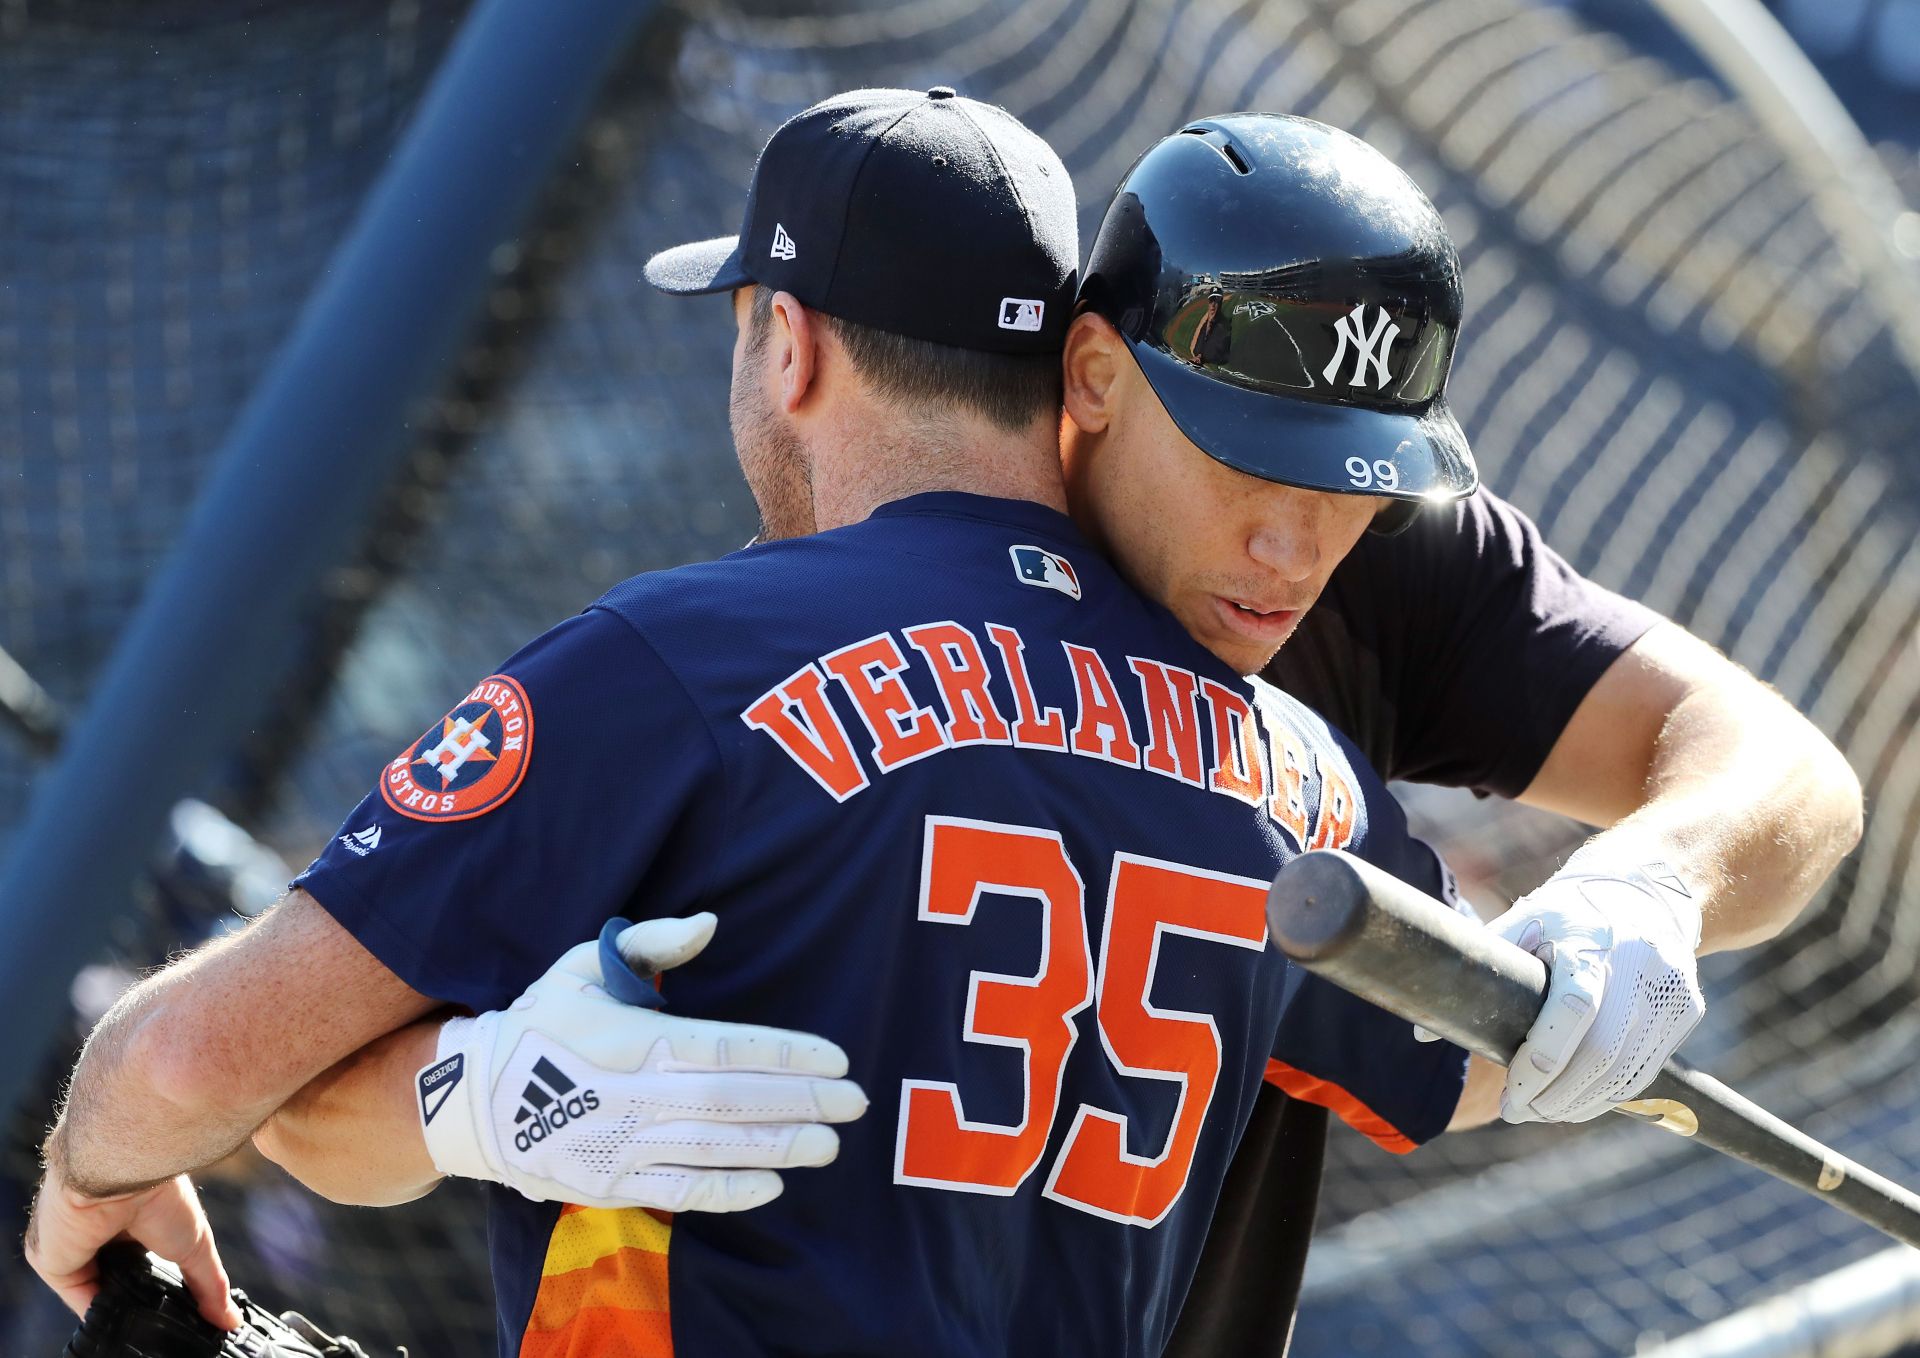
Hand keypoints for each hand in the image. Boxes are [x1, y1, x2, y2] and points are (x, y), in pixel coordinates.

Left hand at [25, 1160, 239, 1328]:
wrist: (126, 1170)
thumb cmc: (163, 1190)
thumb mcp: (195, 1244)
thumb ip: (208, 1284)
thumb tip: (231, 1320)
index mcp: (132, 1222)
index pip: (140, 1265)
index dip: (156, 1288)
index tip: (176, 1312)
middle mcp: (99, 1234)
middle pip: (117, 1281)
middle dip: (137, 1300)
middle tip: (162, 1322)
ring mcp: (75, 1248)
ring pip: (94, 1291)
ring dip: (117, 1307)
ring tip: (144, 1320)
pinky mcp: (53, 1261)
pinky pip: (75, 1296)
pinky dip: (97, 1312)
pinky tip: (119, 1319)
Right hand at [419, 912, 866, 1211]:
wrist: (473, 1101)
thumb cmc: (543, 1021)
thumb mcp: (584, 965)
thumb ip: (649, 942)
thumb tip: (710, 923)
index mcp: (630, 1039)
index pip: (725, 1047)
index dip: (785, 1055)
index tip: (836, 1057)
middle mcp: (630, 1096)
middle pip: (731, 1101)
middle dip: (800, 1102)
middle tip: (856, 1102)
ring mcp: (619, 1146)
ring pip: (714, 1149)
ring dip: (778, 1147)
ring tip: (829, 1144)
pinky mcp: (610, 1184)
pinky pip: (678, 1193)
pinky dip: (727, 1193)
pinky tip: (771, 1186)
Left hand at [1491, 856, 1704, 1123]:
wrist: (1647, 888)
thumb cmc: (1568, 912)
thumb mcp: (1522, 923)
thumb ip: (1478, 972)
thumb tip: (1421, 1033)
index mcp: (1590, 941)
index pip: (1572, 1011)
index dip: (1540, 1062)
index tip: (1510, 1095)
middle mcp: (1638, 965)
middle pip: (1603, 1053)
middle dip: (1557, 1096)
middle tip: (1518, 1111)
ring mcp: (1670, 990)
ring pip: (1629, 1072)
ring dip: (1581, 1104)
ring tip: (1541, 1110)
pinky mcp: (1687, 1009)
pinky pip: (1647, 1068)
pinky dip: (1610, 1093)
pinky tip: (1578, 1099)